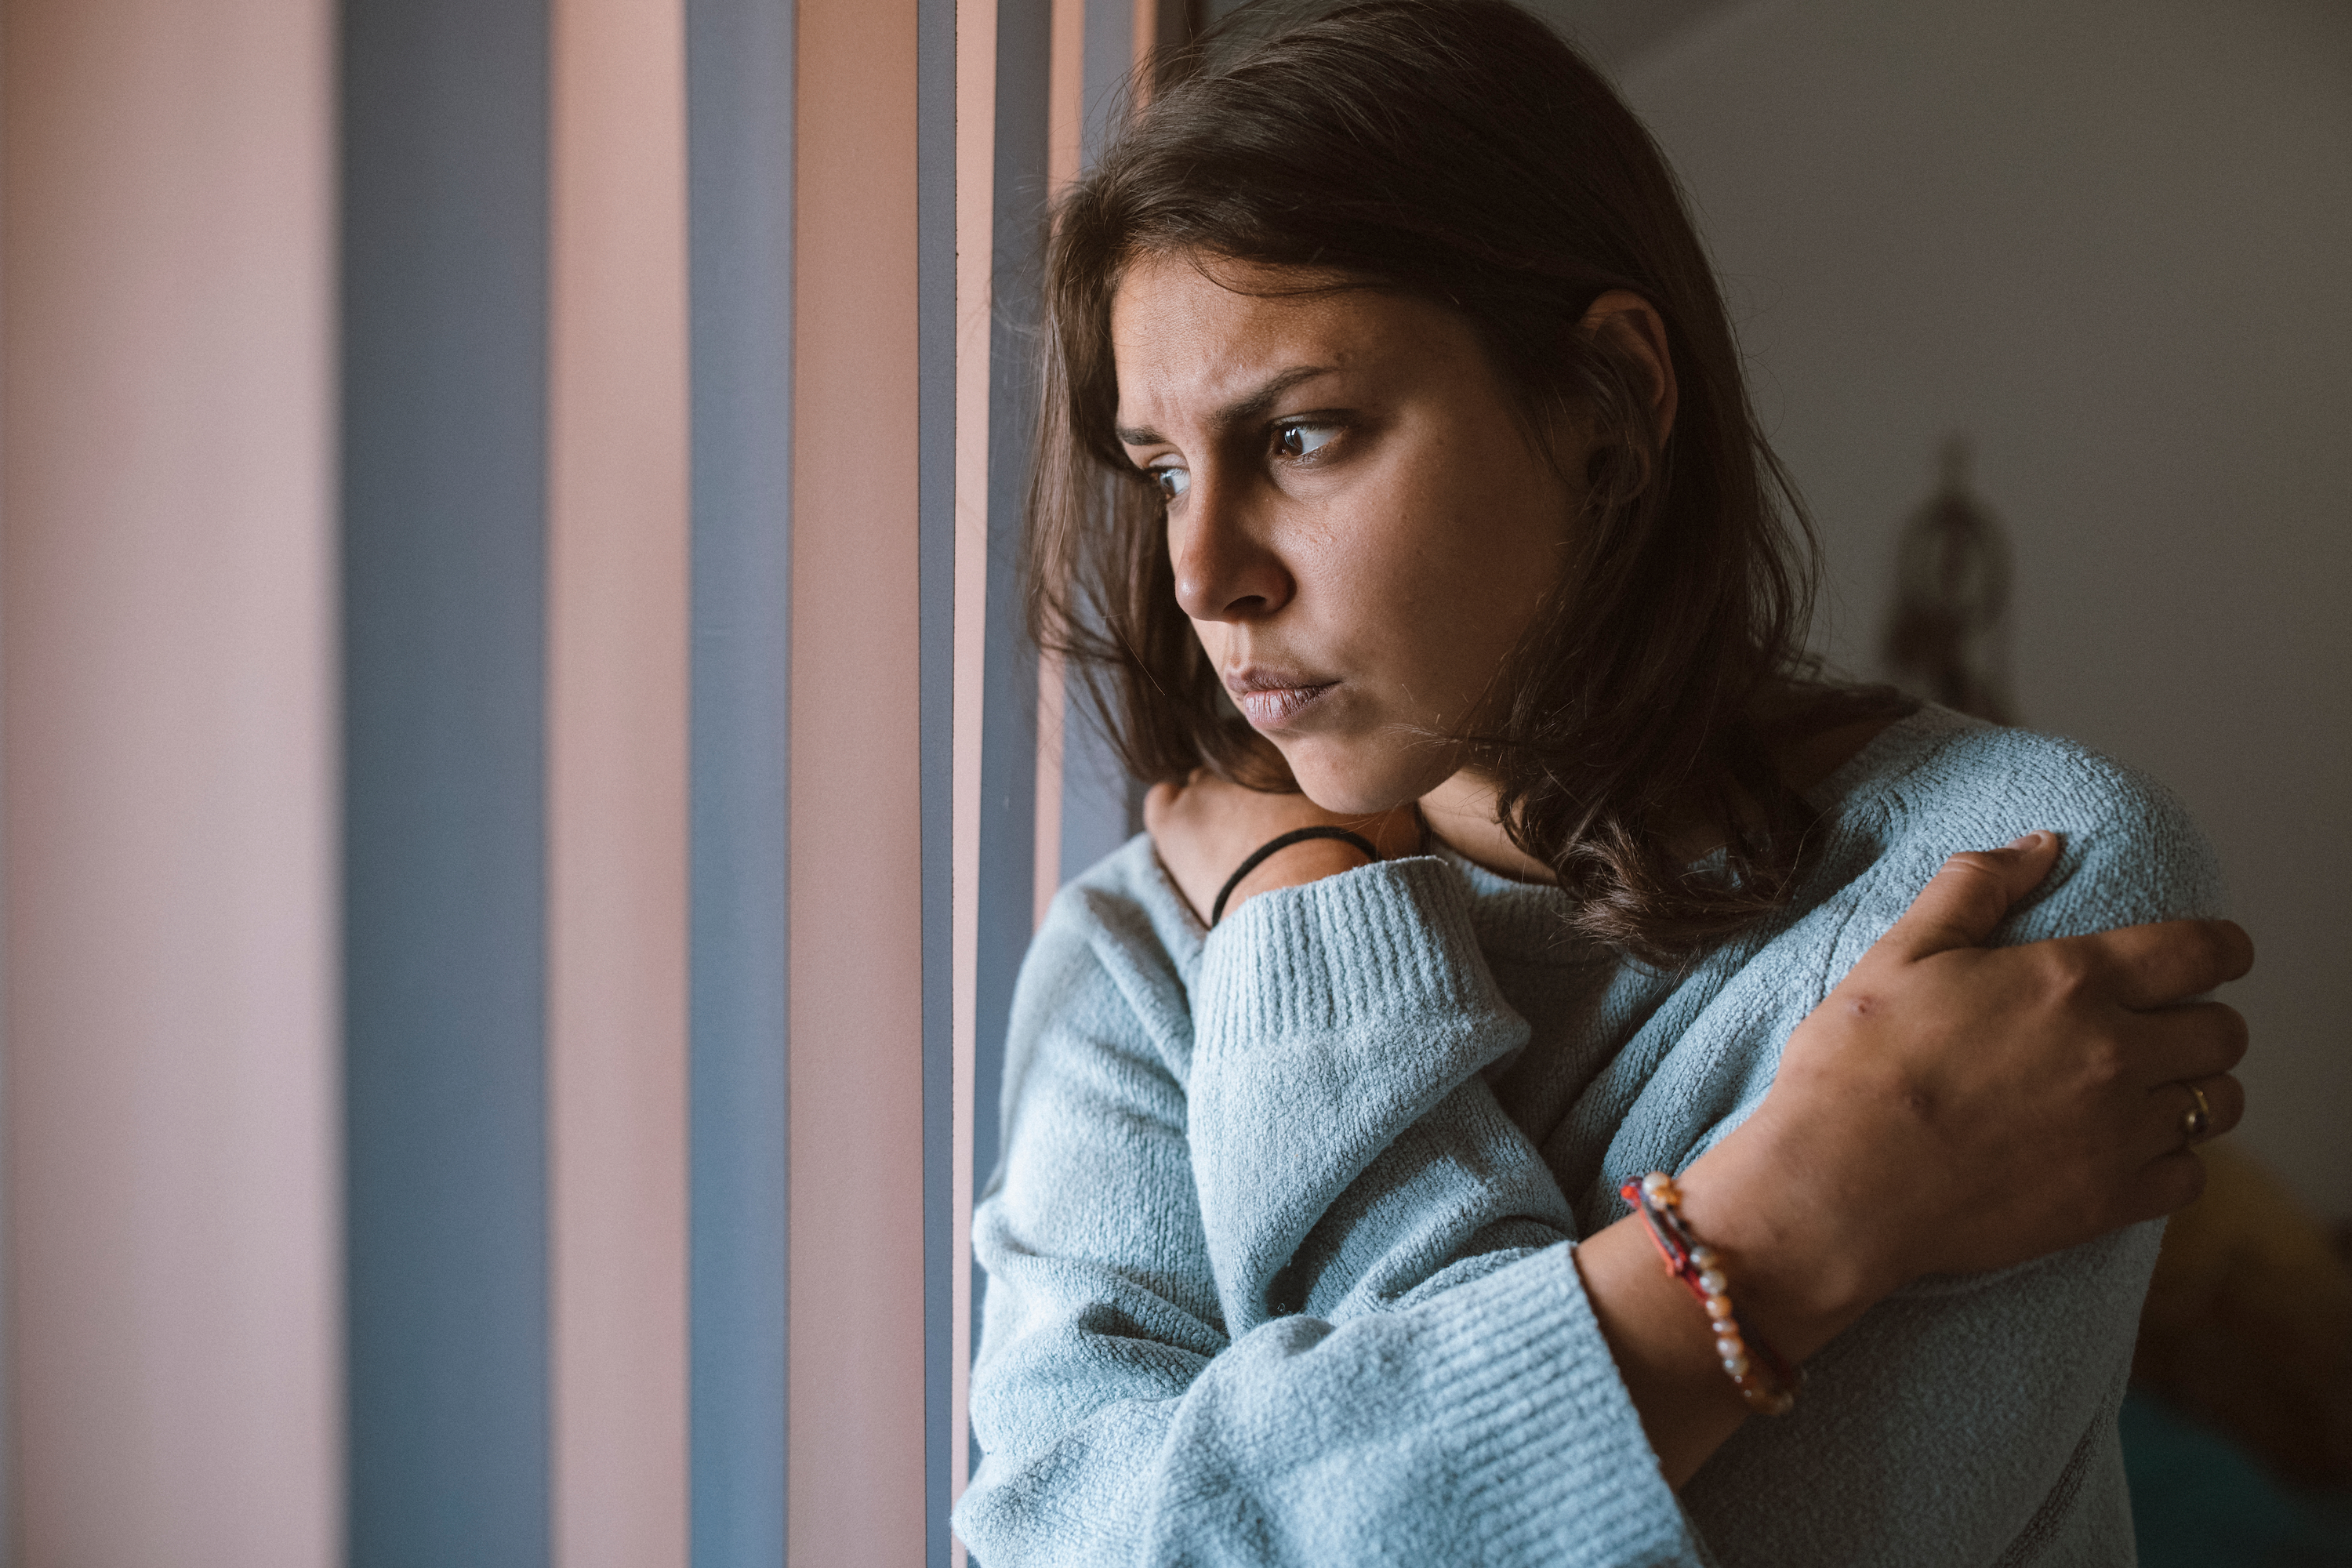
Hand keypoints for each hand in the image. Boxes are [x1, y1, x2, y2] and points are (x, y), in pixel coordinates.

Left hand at [1144, 770, 1422, 924]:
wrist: (1305, 899)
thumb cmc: (1356, 859)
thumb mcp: (1395, 817)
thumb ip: (1383, 792)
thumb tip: (1393, 782)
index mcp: (1297, 747)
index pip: (1287, 750)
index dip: (1294, 784)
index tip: (1301, 812)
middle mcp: (1247, 753)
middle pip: (1246, 765)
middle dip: (1256, 792)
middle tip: (1273, 832)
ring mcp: (1206, 783)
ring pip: (1205, 782)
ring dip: (1218, 807)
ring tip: (1237, 844)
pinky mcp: (1173, 820)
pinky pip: (1163, 800)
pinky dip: (1174, 814)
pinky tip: (1191, 837)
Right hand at [1686, 831, 2253, 1329]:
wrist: (1838, 1184)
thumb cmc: (1857, 1064)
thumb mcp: (1901, 953)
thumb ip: (1976, 887)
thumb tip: (2042, 844)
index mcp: (2069, 981)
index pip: (2200, 951)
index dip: (2223, 948)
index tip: (2219, 954)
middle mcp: (2114, 1052)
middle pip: (2224, 1031)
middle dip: (2204, 1021)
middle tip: (2164, 1027)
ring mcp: (2119, 1133)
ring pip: (2217, 1104)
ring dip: (2196, 1090)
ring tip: (2152, 1091)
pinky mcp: (2109, 1201)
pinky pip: (2191, 1176)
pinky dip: (2172, 1161)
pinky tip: (2127, 1151)